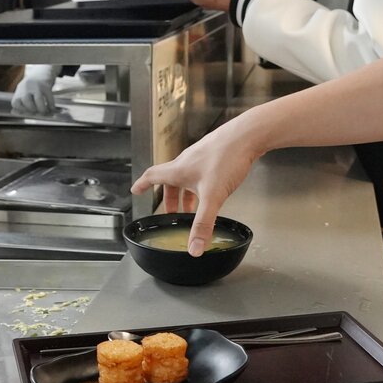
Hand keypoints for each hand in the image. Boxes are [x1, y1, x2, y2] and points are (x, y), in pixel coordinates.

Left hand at [11, 64, 56, 113]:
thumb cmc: (33, 85)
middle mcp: (26, 87)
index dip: (21, 109)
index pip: (15, 103)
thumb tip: (22, 114)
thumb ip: (22, 101)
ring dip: (42, 108)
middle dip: (32, 109)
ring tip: (44, 111)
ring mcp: (37, 86)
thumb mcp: (24, 90)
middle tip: (36, 111)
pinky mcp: (46, 85)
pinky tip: (51, 108)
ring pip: (38, 100)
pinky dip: (51, 105)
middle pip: (26, 101)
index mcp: (19, 89)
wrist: (42, 71)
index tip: (26, 111)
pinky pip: (49, 98)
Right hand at [131, 115, 262, 255]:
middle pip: (170, 180)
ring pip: (186, 176)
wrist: (247, 135)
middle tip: (172, 214)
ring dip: (186, 193)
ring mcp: (201, 156)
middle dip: (169, 199)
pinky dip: (199, 184)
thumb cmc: (227, 157)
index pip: (152, 176)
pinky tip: (213, 190)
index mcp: (179, 170)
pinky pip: (200, 171)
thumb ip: (203, 223)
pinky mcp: (215, 153)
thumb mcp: (213, 197)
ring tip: (193, 208)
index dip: (142, 185)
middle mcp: (186, 161)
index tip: (135, 190)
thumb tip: (194, 247)